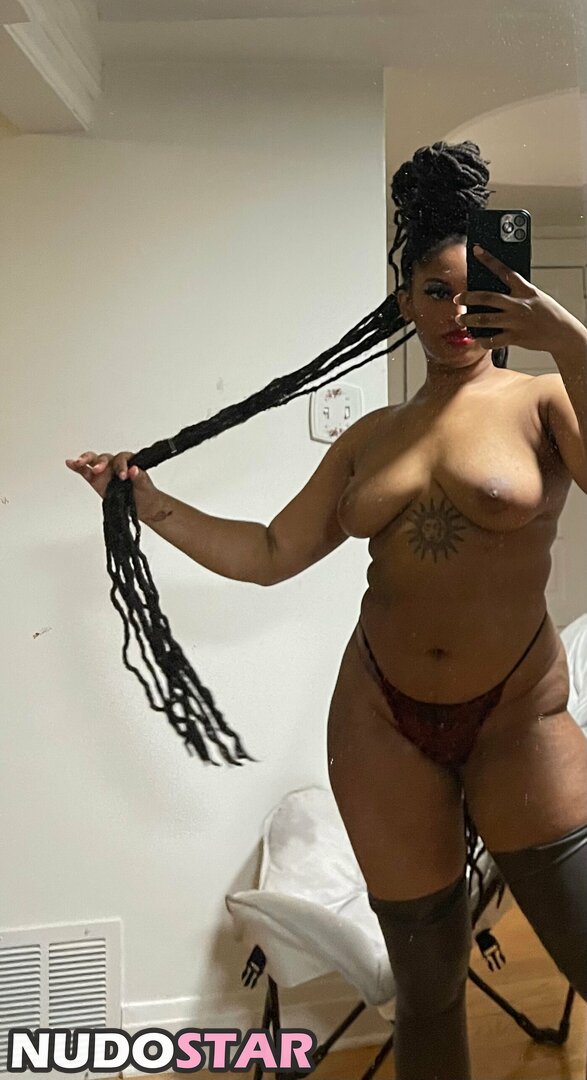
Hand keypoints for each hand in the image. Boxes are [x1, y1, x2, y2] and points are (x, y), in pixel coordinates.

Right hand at [65, 450, 160, 517]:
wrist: (142, 504)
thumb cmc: (144, 491)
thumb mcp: (145, 484)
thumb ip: (139, 477)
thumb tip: (134, 470)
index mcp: (128, 461)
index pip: (122, 458)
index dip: (121, 465)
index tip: (124, 475)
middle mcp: (114, 464)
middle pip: (105, 458)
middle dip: (100, 463)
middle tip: (99, 470)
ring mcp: (104, 471)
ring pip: (93, 461)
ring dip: (85, 460)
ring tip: (79, 462)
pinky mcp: (96, 479)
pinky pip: (85, 471)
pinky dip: (77, 467)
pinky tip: (70, 463)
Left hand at [454, 245, 585, 353]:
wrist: (562, 333)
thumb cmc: (548, 313)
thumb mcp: (535, 296)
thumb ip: (517, 292)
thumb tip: (496, 290)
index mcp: (525, 289)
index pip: (504, 270)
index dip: (489, 259)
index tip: (476, 250)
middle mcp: (518, 304)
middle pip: (487, 297)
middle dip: (468, 298)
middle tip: (458, 299)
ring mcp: (515, 321)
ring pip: (485, 319)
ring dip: (469, 320)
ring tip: (461, 319)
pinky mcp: (515, 337)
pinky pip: (493, 340)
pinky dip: (483, 340)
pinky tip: (478, 339)